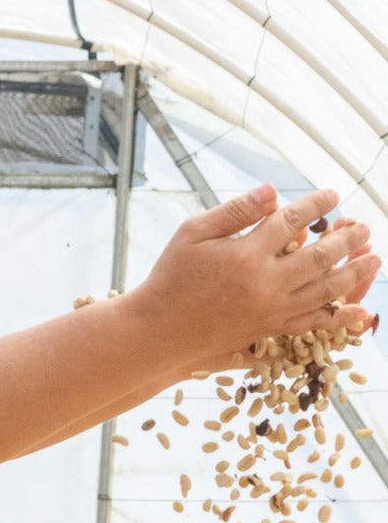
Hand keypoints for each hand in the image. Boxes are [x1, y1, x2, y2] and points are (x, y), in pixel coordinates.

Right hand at [134, 184, 379, 371]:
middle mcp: (264, 283)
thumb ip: (234, 212)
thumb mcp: (192, 233)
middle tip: (364, 227)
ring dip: (353, 272)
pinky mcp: (268, 330)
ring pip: (325, 289)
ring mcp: (270, 310)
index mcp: (246, 254)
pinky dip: (340, 316)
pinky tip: (358, 309)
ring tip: (373, 258)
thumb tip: (272, 192)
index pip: (292, 221)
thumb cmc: (169, 277)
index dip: (316, 205)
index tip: (333, 195)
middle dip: (347, 239)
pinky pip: (312, 322)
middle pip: (320, 256)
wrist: (157, 330)